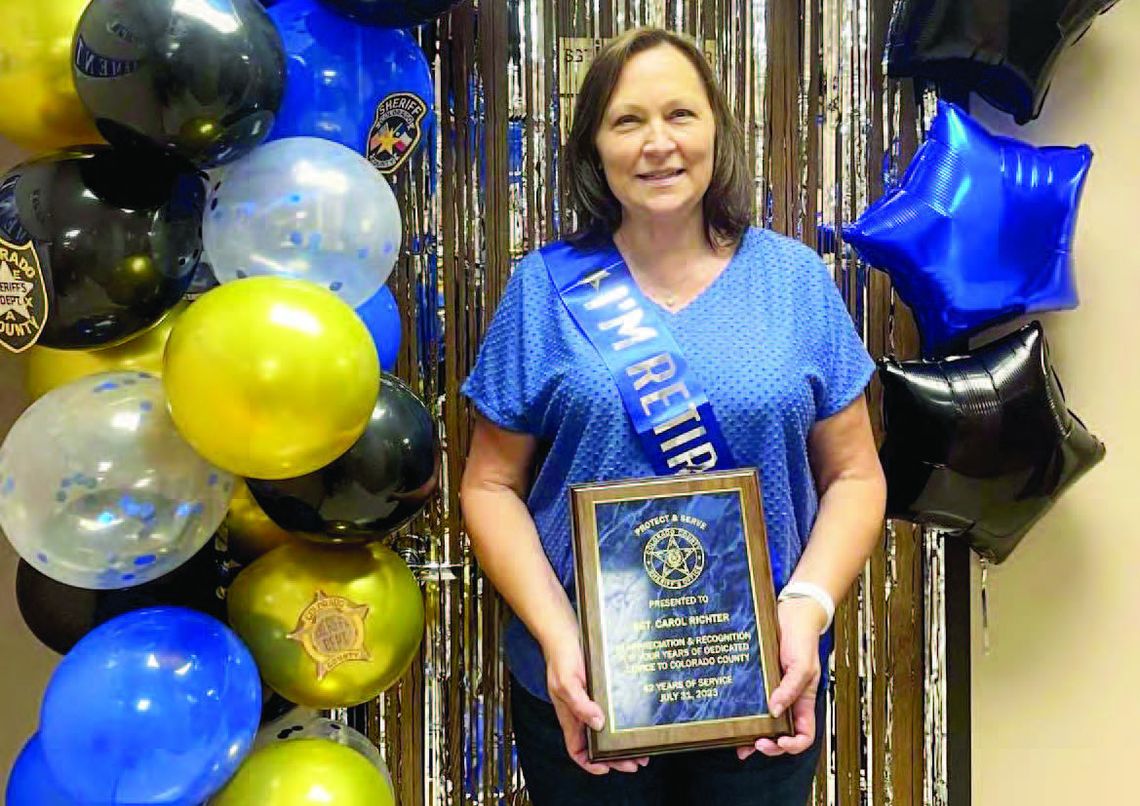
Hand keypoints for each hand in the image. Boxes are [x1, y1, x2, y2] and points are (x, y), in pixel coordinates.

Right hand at [543, 631, 649, 774]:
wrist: (565, 631)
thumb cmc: (561, 656)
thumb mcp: (566, 682)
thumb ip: (580, 704)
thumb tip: (597, 724)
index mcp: (570, 716)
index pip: (577, 750)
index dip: (590, 764)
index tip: (607, 769)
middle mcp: (581, 711)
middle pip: (597, 744)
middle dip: (616, 757)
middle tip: (637, 762)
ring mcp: (591, 700)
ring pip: (608, 730)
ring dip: (623, 741)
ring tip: (642, 747)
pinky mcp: (600, 689)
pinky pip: (613, 710)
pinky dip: (624, 719)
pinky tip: (636, 719)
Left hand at [737, 597, 823, 760]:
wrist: (791, 614)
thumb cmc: (803, 638)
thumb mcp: (802, 665)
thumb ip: (791, 688)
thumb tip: (776, 711)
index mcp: (803, 702)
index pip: (804, 735)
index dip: (793, 745)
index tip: (779, 741)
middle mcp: (787, 701)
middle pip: (781, 735)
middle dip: (769, 745)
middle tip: (754, 744)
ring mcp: (772, 692)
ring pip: (764, 722)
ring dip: (752, 735)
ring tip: (739, 741)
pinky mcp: (759, 683)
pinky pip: (751, 702)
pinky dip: (742, 714)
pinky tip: (732, 717)